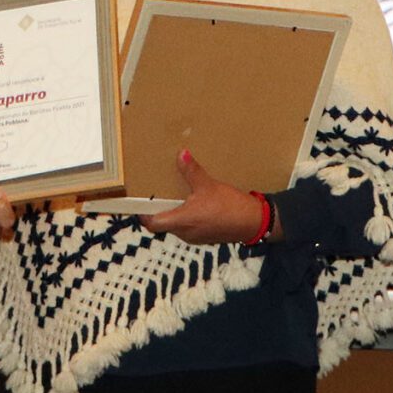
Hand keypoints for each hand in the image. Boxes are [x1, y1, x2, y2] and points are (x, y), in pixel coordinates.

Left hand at [143, 151, 267, 245]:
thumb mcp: (208, 185)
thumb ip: (192, 171)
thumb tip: (181, 155)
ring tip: (175, 197)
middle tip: (157, 195)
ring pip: (176, 226)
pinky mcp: (205, 237)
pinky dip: (186, 217)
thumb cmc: (229, 206)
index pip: (153, 224)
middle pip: (163, 224)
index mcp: (182, 221)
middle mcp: (185, 233)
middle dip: (160, 211)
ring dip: (174, 213)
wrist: (253, 222)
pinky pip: (188, 228)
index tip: (139, 205)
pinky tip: (193, 204)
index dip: (143, 215)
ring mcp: (195, 237)